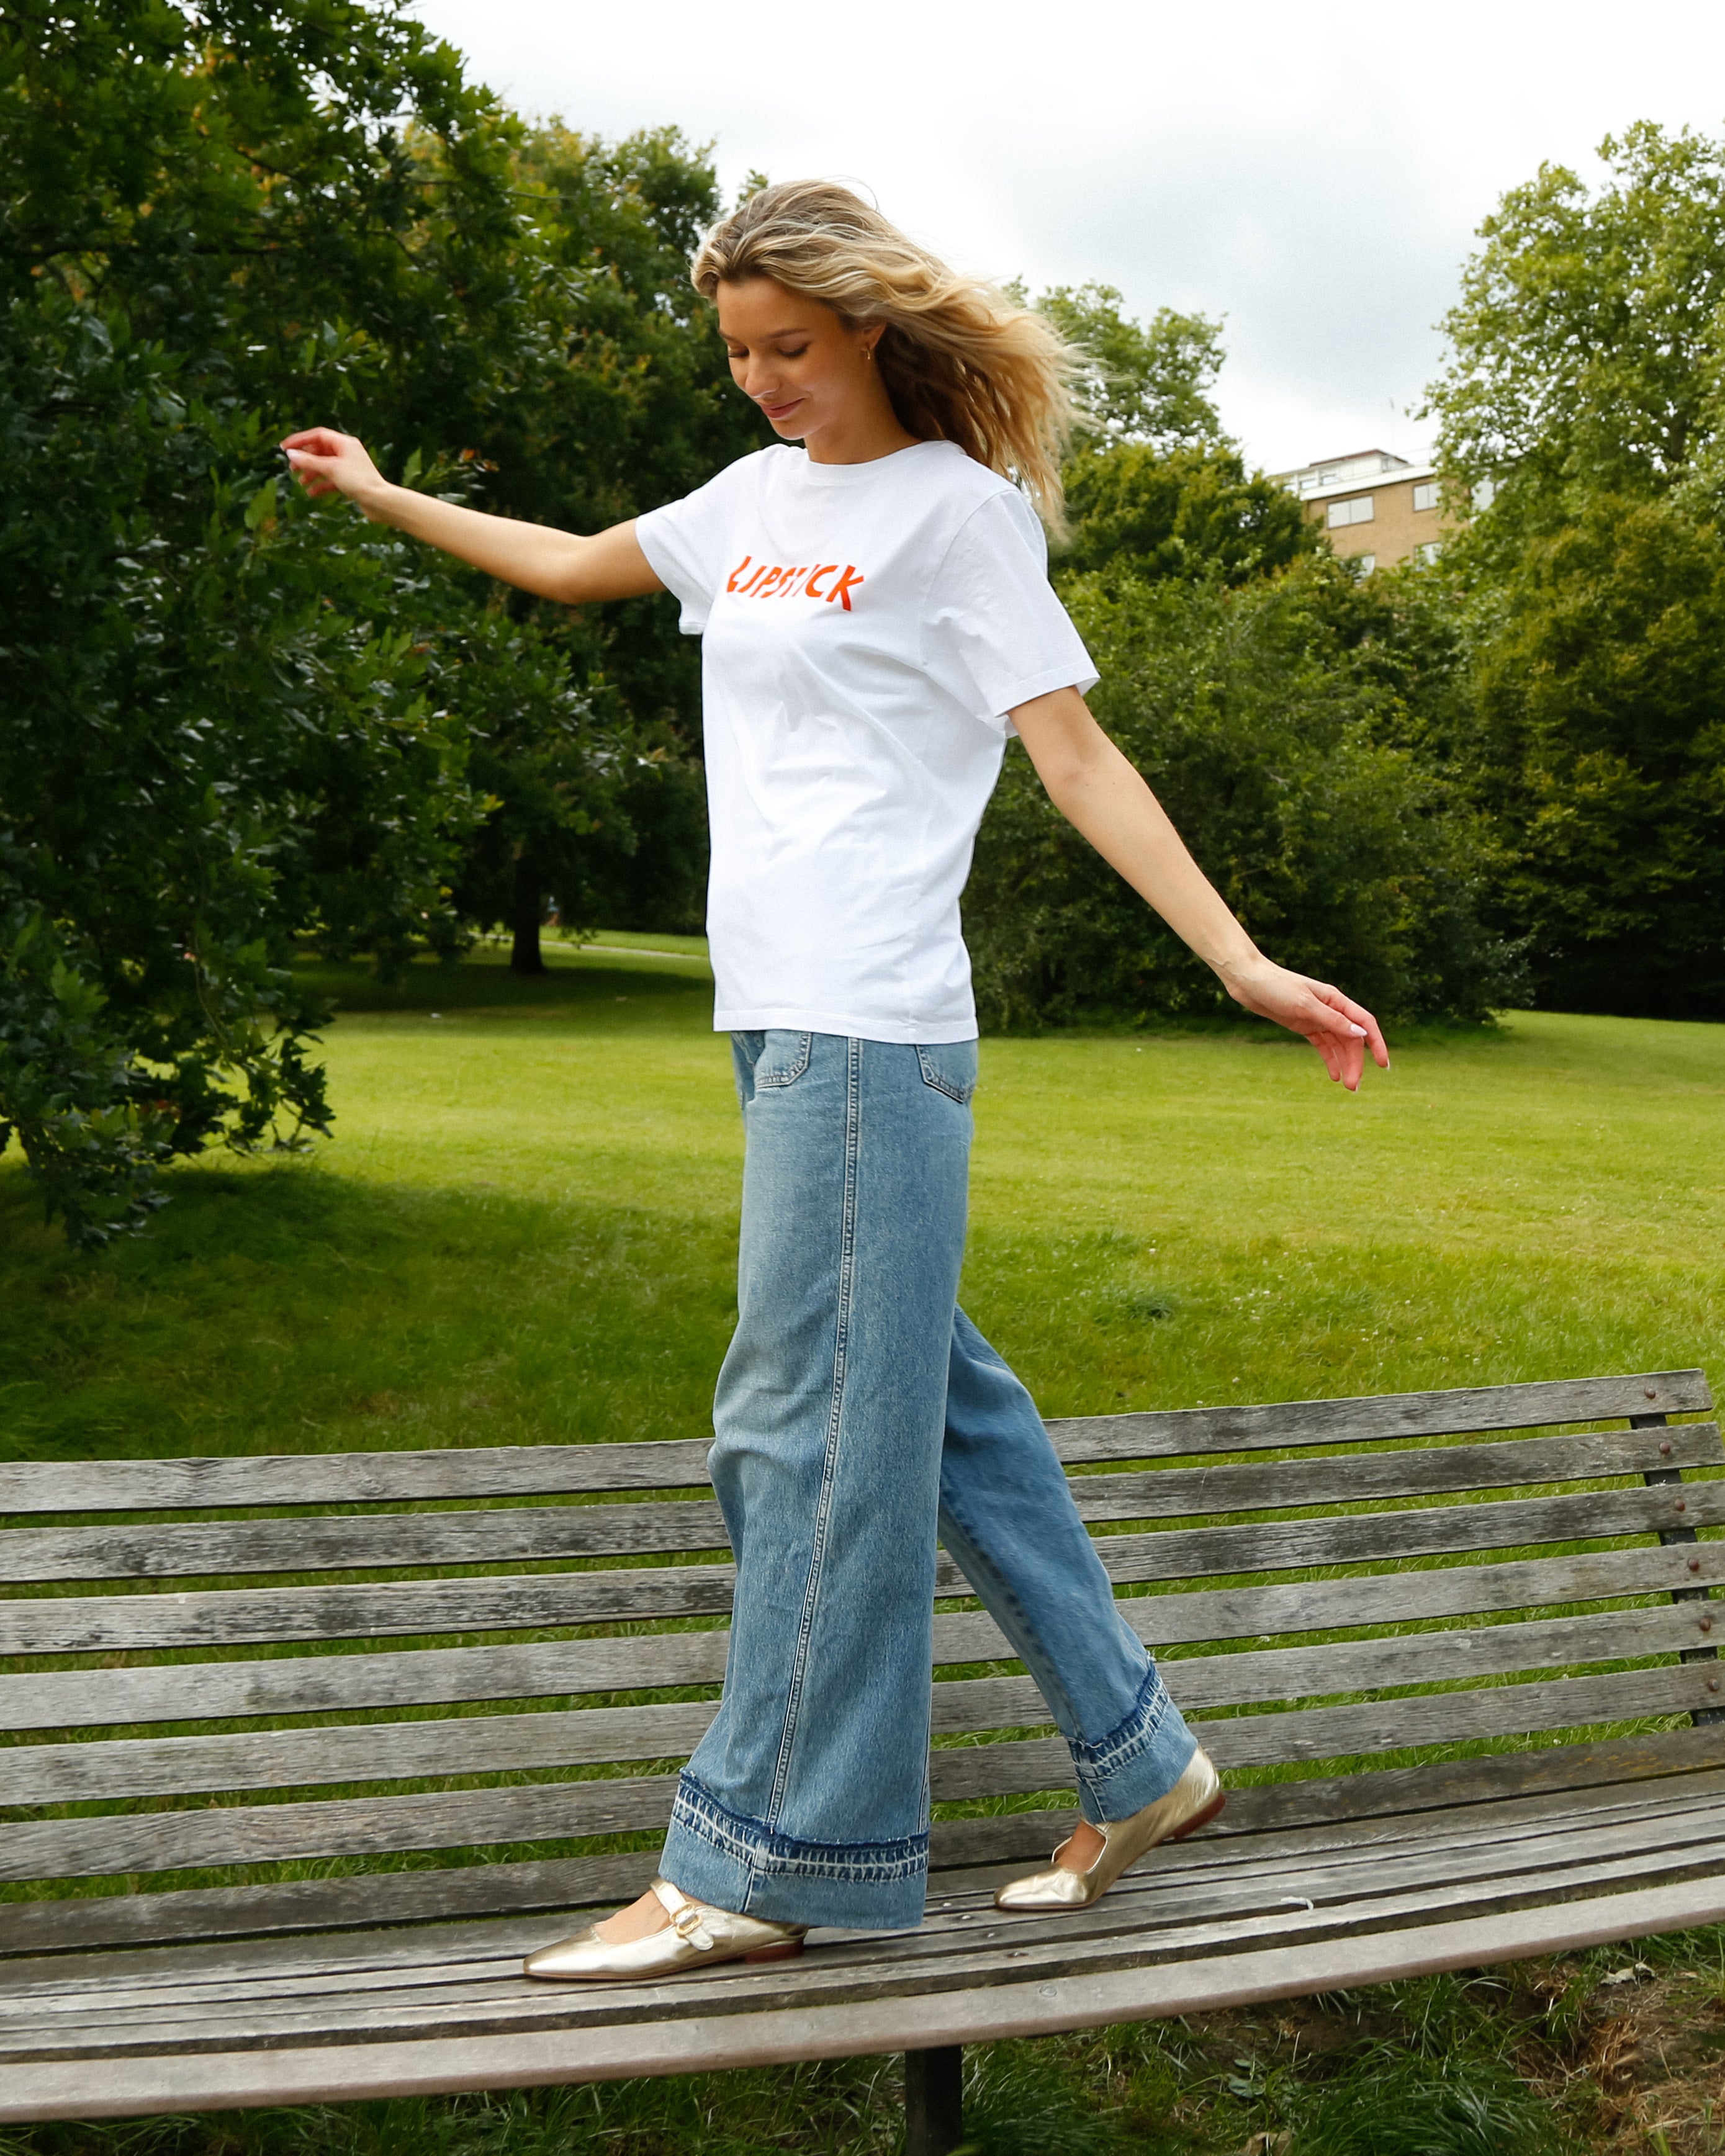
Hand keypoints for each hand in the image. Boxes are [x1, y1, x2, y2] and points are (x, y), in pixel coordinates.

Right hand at [280, 428, 389, 512]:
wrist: (380, 502)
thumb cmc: (359, 481)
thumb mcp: (330, 469)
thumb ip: (309, 461)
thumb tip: (291, 454)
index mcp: (345, 443)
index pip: (318, 435)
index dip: (300, 440)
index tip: (285, 447)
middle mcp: (348, 452)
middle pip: (320, 451)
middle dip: (305, 459)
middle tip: (292, 468)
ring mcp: (349, 467)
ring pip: (325, 466)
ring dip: (312, 473)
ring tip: (301, 482)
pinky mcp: (351, 481)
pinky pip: (332, 480)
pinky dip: (321, 485)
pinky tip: (312, 493)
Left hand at [1218, 955, 1389, 1090]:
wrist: (1247, 981)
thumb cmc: (1276, 986)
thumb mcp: (1304, 1005)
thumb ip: (1332, 1020)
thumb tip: (1361, 1033)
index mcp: (1335, 1000)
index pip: (1365, 1023)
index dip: (1376, 1043)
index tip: (1383, 1064)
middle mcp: (1330, 1009)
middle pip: (1351, 1039)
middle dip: (1356, 1062)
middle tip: (1354, 1087)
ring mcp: (1317, 1018)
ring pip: (1338, 1044)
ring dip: (1344, 1063)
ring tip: (1348, 1085)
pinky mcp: (1303, 1025)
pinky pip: (1322, 1045)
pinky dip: (1329, 1059)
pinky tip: (1334, 1075)